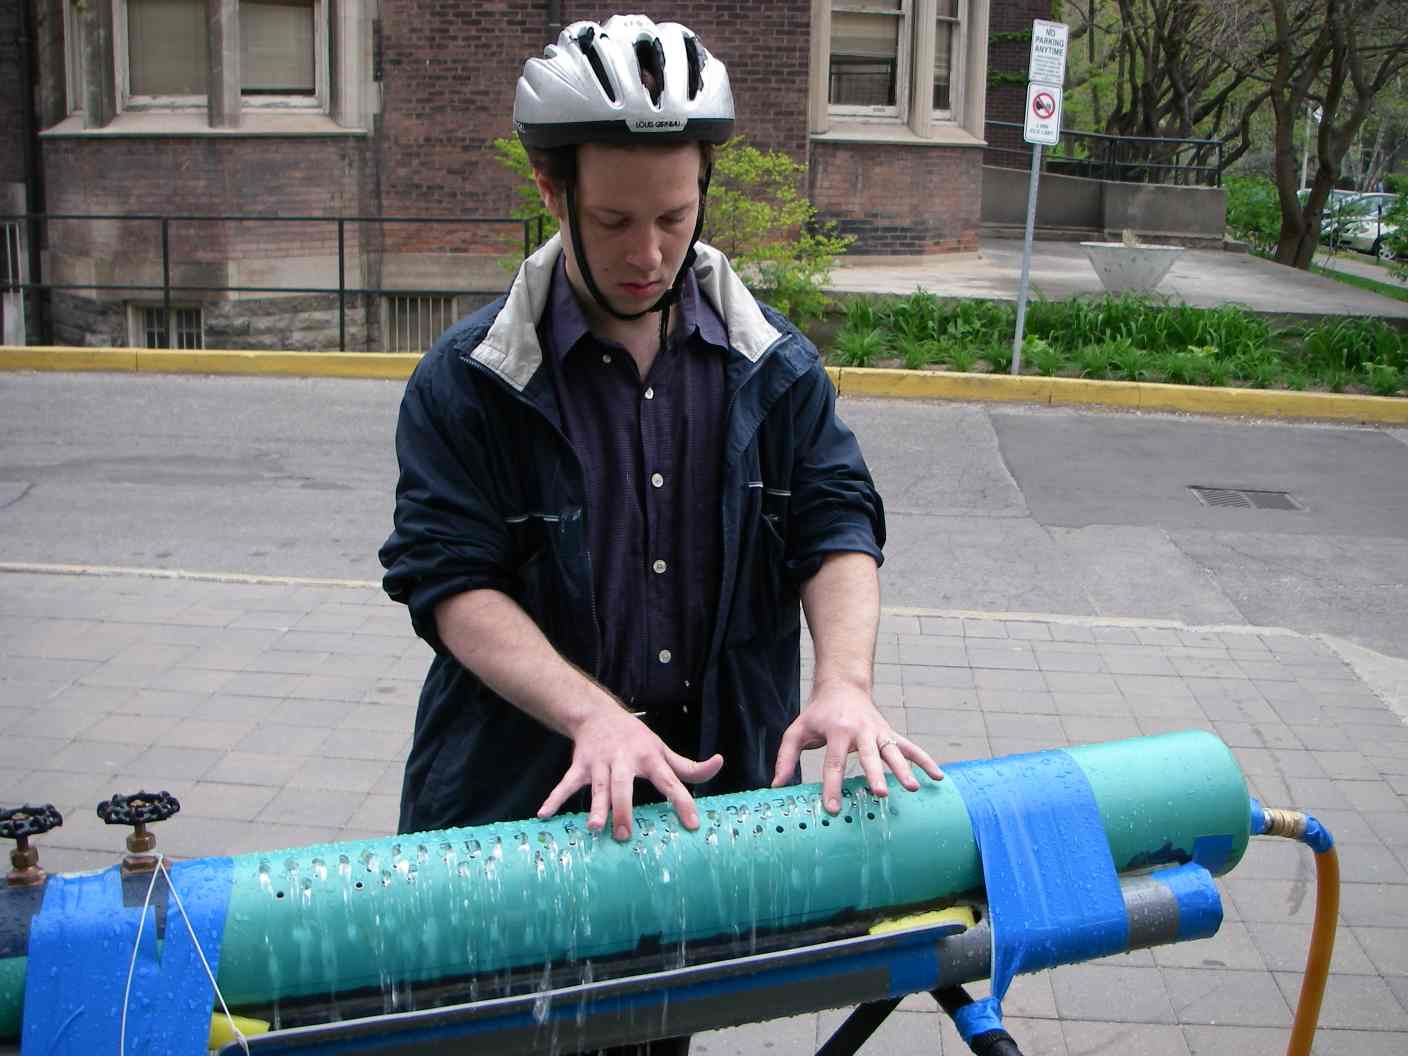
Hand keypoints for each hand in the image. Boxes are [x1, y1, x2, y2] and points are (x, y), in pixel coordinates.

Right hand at [537, 699, 723, 840]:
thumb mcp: (663, 749)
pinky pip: (566, 784)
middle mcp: (624, 760)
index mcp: (649, 757)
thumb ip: (688, 765)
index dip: (682, 801)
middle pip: (624, 786)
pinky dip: (554, 798)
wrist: (598, 714)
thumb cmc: (636, 739)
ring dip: (594, 806)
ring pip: (597, 787)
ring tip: (592, 828)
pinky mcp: (580, 766)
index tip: (692, 825)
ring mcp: (599, 763)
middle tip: (625, 836)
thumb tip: (718, 763)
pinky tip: (544, 815)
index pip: (670, 781)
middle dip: (623, 809)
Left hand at [771, 679, 942, 813]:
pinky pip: (910, 747)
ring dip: (904, 769)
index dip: (831, 786)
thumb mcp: (797, 730)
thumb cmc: (818, 713)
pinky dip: (925, 760)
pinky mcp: (890, 733)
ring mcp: (879, 732)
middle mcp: (861, 732)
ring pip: (894, 751)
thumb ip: (786, 757)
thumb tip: (776, 785)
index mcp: (836, 732)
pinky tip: (938, 777)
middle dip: (875, 775)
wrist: (843, 685)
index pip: (832, 763)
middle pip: (869, 756)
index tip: (832, 808)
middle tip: (880, 794)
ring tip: (913, 789)